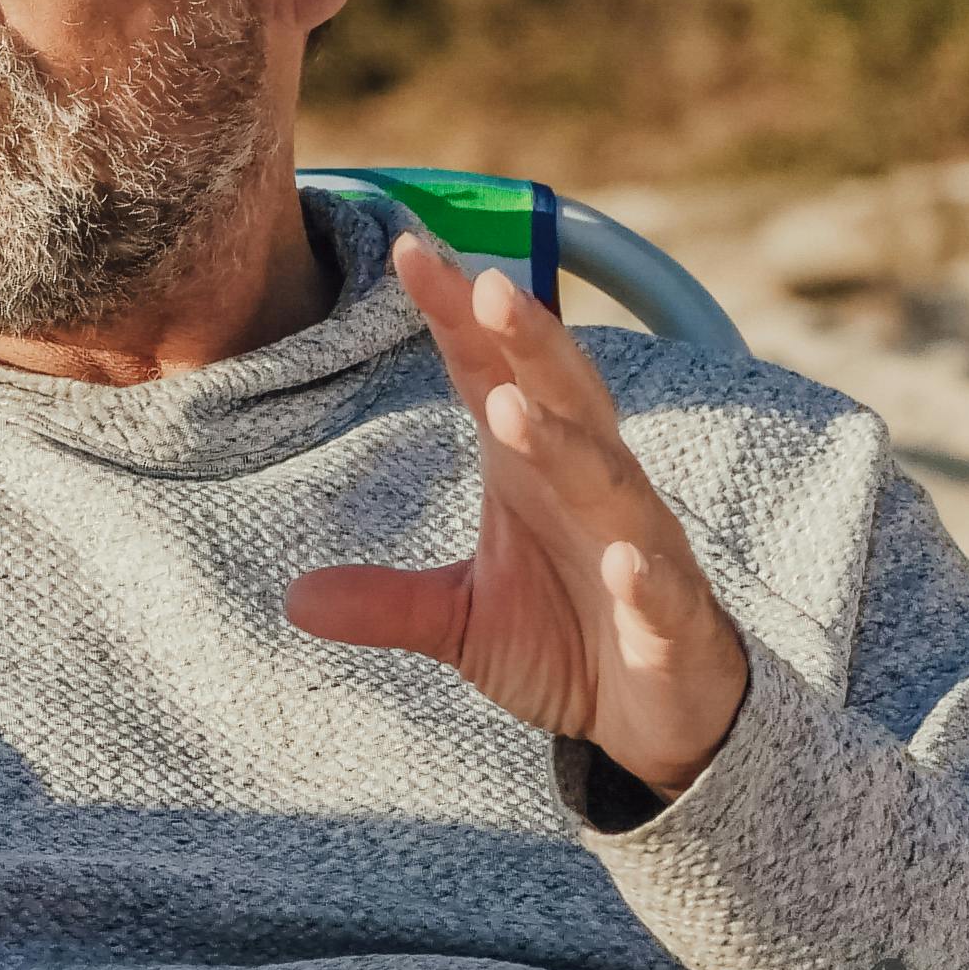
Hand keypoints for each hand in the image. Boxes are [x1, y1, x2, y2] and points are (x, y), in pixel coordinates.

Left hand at [280, 231, 750, 796]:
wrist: (657, 718)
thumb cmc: (568, 641)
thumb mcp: (461, 621)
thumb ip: (388, 603)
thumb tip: (295, 596)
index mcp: (536, 473)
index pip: (494, 377)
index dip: (458, 317)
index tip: (409, 251)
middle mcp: (593, 492)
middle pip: (565, 399)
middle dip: (529, 342)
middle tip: (487, 284)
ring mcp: (641, 550)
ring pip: (609, 480)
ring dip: (563, 445)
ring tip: (513, 406)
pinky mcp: (673, 621)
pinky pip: (661, 590)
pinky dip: (645, 574)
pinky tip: (624, 559)